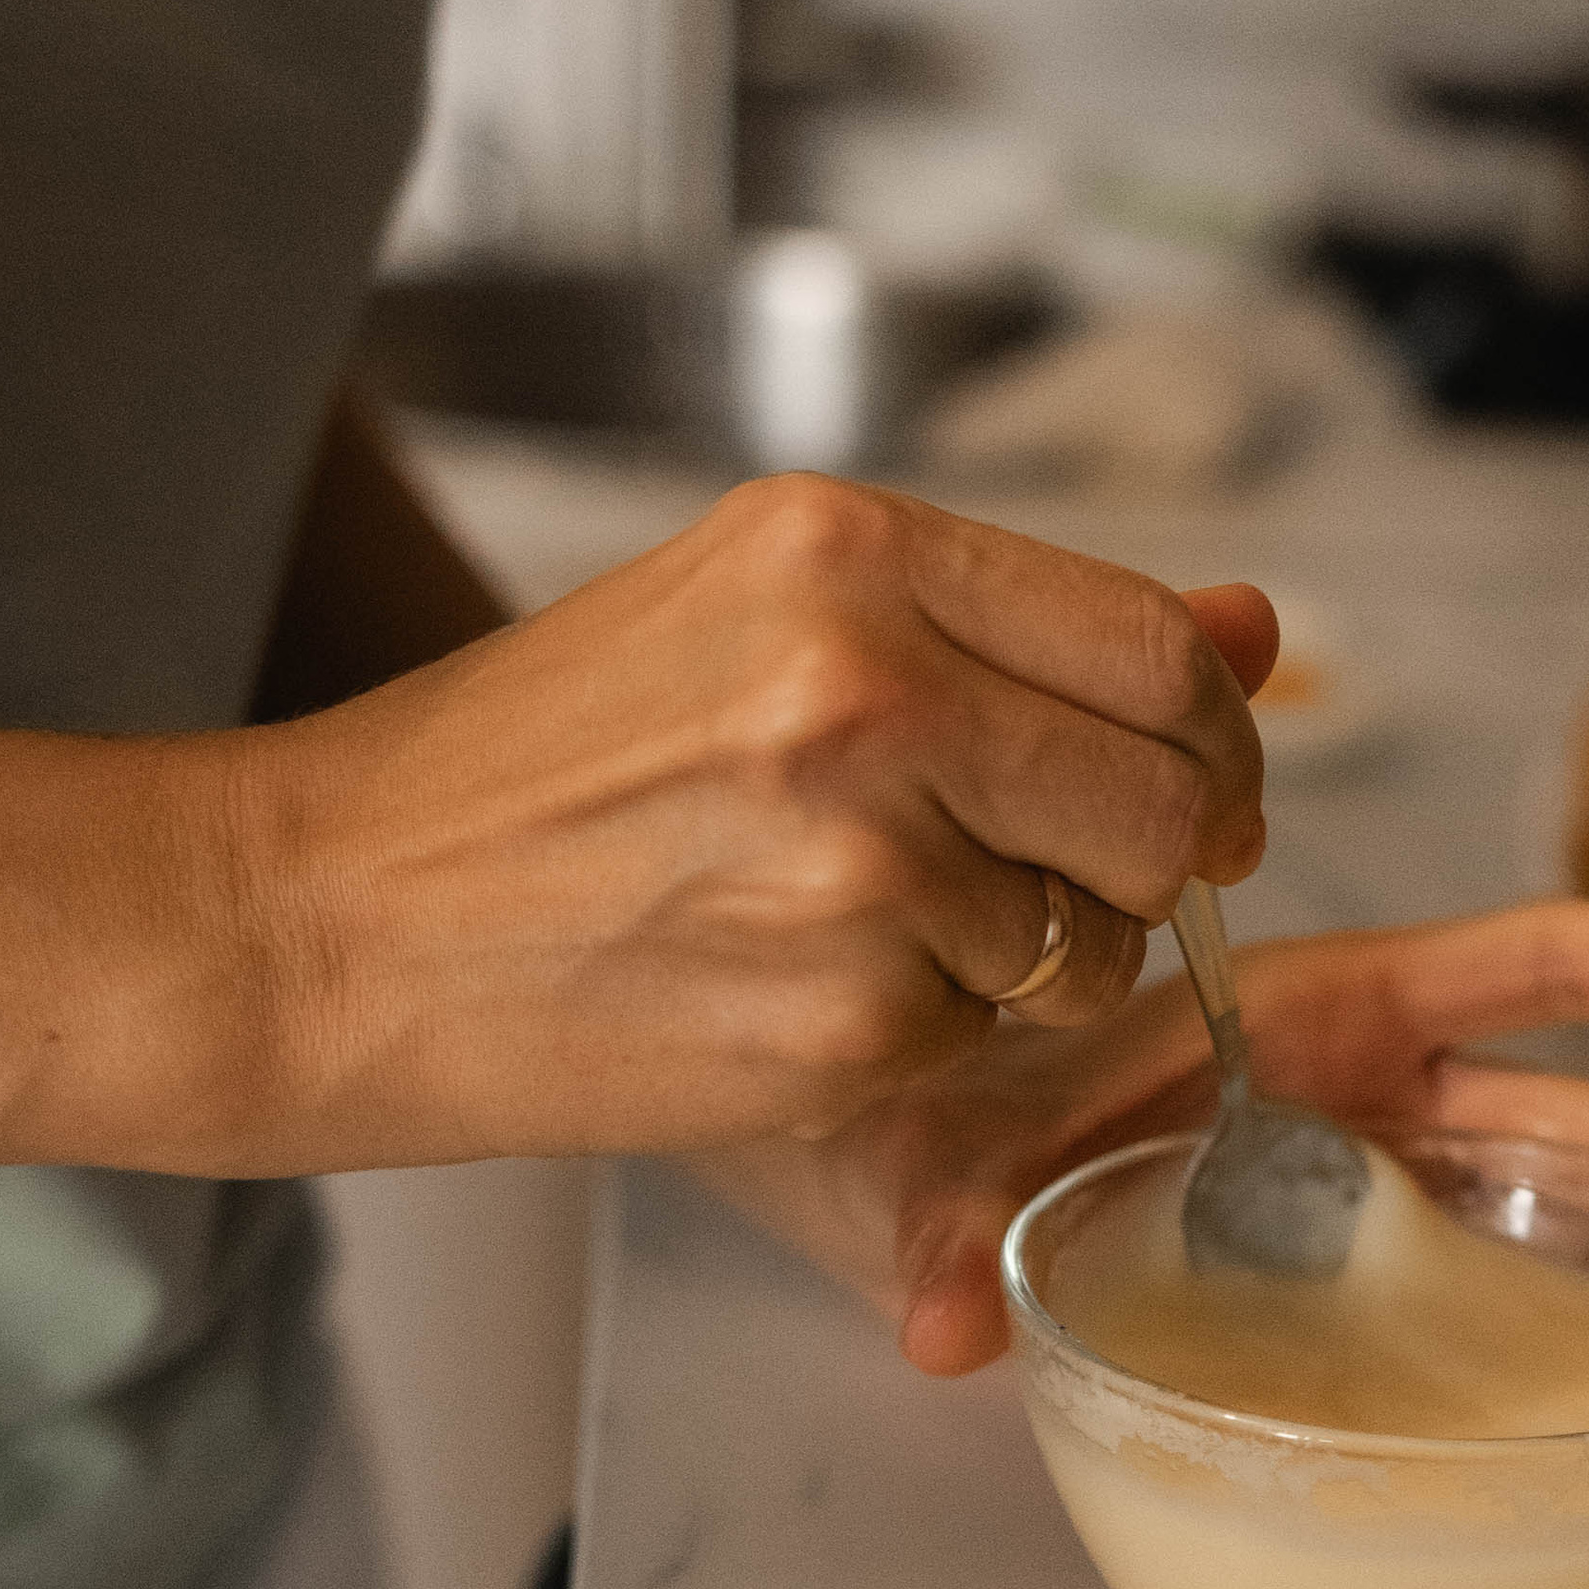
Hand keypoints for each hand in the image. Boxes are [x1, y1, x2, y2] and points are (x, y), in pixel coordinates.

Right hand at [234, 478, 1275, 1166]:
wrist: (330, 917)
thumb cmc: (536, 765)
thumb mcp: (757, 615)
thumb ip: (1011, 626)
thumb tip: (1258, 631)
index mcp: (847, 552)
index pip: (1158, 646)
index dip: (1212, 734)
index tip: (1197, 785)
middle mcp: (870, 686)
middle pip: (1168, 796)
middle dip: (1158, 860)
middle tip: (1077, 884)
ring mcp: (862, 861)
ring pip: (1093, 935)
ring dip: (1029, 958)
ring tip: (872, 925)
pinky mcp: (844, 1019)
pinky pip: (983, 1036)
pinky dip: (922, 1033)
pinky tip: (790, 989)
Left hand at [697, 896, 1588, 1374]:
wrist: (849, 1127)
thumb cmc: (904, 1091)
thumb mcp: (928, 1146)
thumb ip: (949, 1216)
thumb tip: (932, 1328)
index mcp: (1312, 1012)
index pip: (1536, 964)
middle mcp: (1368, 1095)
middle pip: (1587, 1137)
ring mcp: (1377, 1190)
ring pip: (1588, 1218)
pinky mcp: (1358, 1283)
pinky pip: (1521, 1296)